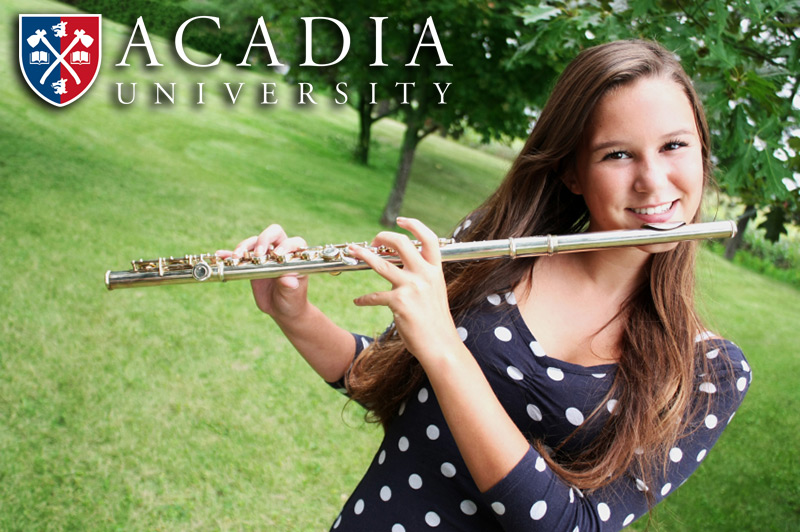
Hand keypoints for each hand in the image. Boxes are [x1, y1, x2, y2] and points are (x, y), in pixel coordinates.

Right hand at [216, 224, 309, 319]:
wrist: (282, 308)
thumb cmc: (292, 299)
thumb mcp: (292, 295)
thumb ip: (291, 287)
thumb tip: (289, 280)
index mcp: (295, 256)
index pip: (293, 242)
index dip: (286, 245)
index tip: (277, 255)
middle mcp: (279, 251)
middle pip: (273, 234)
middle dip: (263, 240)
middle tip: (257, 254)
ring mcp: (264, 256)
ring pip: (253, 242)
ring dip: (244, 246)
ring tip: (236, 257)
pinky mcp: (250, 263)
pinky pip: (239, 255)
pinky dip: (229, 254)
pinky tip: (220, 255)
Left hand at [348, 217, 461, 362]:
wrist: (441, 346)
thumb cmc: (436, 322)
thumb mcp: (435, 293)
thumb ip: (422, 277)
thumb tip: (402, 267)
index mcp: (435, 270)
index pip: (428, 238)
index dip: (413, 224)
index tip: (400, 220)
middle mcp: (425, 275)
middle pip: (401, 243)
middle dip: (384, 237)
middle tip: (373, 240)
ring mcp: (412, 288)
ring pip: (381, 264)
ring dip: (364, 255)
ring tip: (353, 251)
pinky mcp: (399, 303)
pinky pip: (375, 296)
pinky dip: (364, 299)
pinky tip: (358, 301)